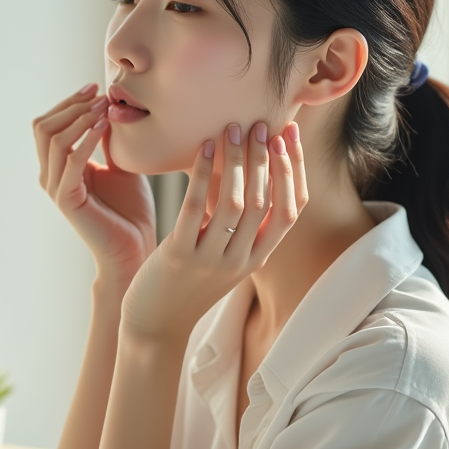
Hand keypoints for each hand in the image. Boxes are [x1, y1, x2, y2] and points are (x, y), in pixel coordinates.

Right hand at [33, 84, 156, 288]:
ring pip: (51, 139)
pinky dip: (85, 140)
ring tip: (104, 109)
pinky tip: (104, 127)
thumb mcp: (120, 163)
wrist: (136, 246)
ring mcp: (56, 187)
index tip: (97, 86)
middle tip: (100, 94)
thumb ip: (108, 139)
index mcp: (59, 166)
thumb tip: (108, 106)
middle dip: (71, 105)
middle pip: (43, 126)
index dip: (70, 101)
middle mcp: (51, 175)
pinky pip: (69, 161)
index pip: (49, 123)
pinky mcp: (67, 200)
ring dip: (79, 117)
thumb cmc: (130, 208)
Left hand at [120, 121, 306, 343]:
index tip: (288, 135)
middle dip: (265, 157)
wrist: (155, 325)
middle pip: (265, 200)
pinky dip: (201, 174)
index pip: (292, 209)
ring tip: (232, 129)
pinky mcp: (179, 256)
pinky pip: (195, 208)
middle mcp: (241, 260)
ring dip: (236, 161)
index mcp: (257, 258)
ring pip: (236, 202)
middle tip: (259, 124)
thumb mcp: (224, 258)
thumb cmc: (188, 284)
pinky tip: (203, 148)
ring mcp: (211, 260)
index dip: (294, 170)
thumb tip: (253, 176)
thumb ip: (242, 227)